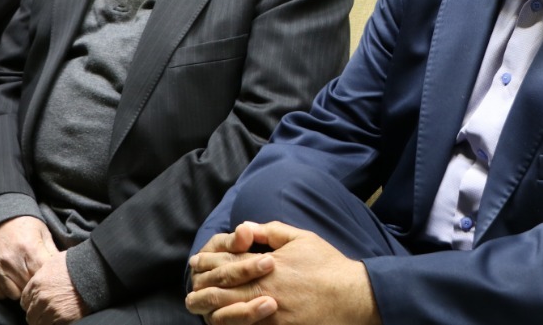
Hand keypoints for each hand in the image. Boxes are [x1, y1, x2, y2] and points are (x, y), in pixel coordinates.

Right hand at [0, 216, 57, 300]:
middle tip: (38, 279)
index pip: (42, 274)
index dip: (47, 278)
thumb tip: (64, 268)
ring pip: (15, 294)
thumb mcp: (43, 233)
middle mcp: (11, 260)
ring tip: (25, 279)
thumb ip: (52, 252)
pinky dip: (7, 291)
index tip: (49, 276)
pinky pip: (0, 294)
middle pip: (29, 286)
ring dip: (22, 290)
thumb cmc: (25, 225)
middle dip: (35, 284)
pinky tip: (12, 281)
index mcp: (29, 248)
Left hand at [20, 249, 87, 324]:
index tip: (37, 304)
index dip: (32, 302)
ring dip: (44, 321)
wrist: (95, 271)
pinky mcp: (63, 318)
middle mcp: (40, 298)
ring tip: (53, 317)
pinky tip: (60, 320)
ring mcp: (51, 310)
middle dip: (36, 314)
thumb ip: (44, 272)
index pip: (25, 301)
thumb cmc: (78, 263)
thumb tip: (43, 277)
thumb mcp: (55, 261)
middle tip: (46, 312)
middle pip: (30, 314)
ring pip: (38, 323)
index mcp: (37, 284)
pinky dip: (54, 324)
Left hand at [186, 221, 379, 324]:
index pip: (228, 261)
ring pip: (228, 313)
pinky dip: (231, 323)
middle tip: (191, 287)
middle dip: (203, 287)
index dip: (209, 261)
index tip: (197, 261)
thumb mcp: (300, 238)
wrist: (351, 297)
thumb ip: (270, 231)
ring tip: (197, 305)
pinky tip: (221, 320)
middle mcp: (263, 288)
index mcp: (267, 264)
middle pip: (222, 289)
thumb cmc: (327, 266)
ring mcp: (268, 313)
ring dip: (210, 308)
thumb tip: (244, 227)